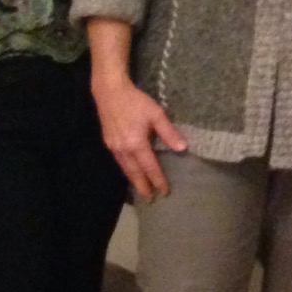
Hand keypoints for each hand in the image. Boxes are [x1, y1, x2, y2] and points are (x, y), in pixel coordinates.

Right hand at [93, 76, 186, 199]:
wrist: (110, 93)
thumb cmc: (136, 102)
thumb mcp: (156, 114)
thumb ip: (169, 132)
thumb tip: (183, 148)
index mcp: (136, 144)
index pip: (150, 167)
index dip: (158, 180)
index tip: (164, 192)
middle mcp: (123, 150)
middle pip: (134, 173)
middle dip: (143, 186)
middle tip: (150, 199)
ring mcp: (113, 147)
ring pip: (125, 169)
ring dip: (133, 180)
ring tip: (140, 189)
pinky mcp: (108, 143)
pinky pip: (119, 162)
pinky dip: (126, 170)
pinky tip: (130, 171)